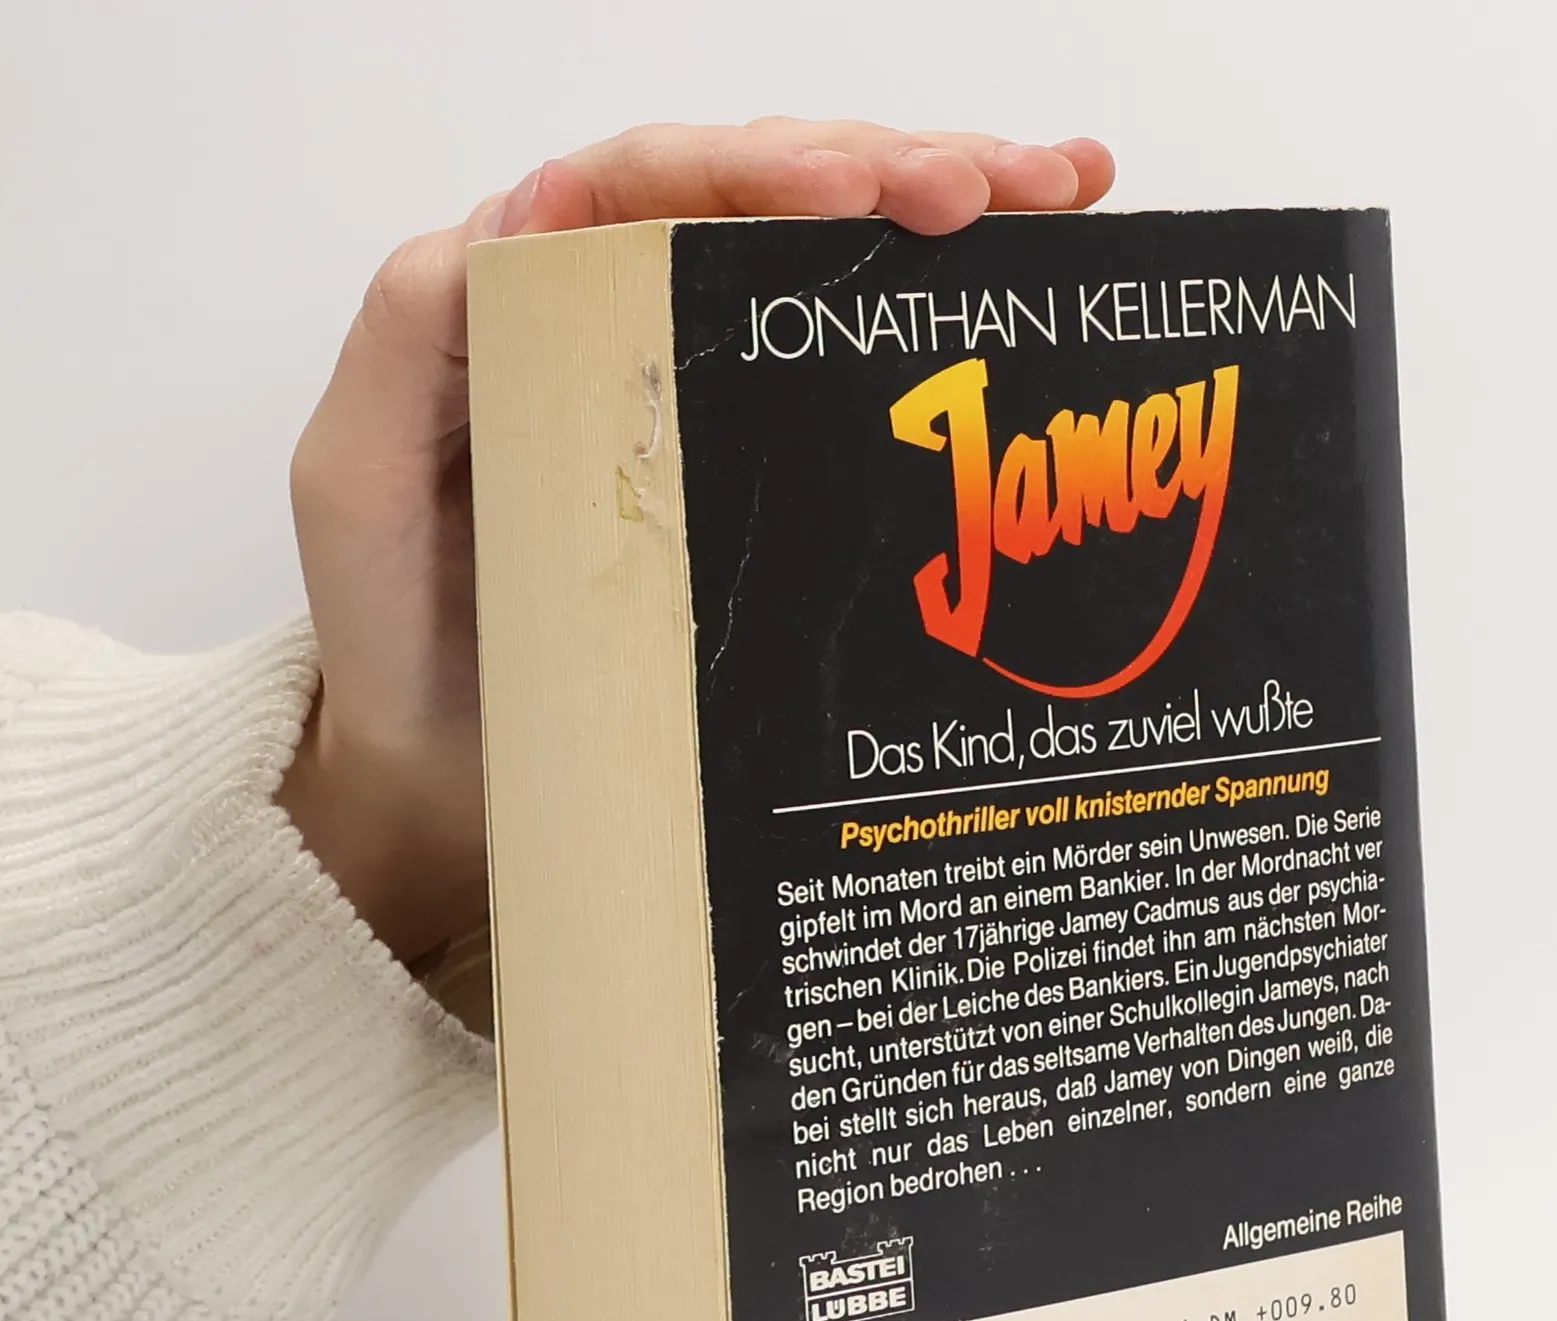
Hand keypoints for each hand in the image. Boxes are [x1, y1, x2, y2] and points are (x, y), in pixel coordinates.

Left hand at [279, 119, 1115, 964]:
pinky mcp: (760, 459)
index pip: (656, 184)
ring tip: (1059, 193)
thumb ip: (410, 331)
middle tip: (999, 192)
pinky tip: (1037, 260)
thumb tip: (528, 214)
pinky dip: (944, 303)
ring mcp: (705, 384)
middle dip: (891, 167)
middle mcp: (629, 313)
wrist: (454, 775)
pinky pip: (853, 358)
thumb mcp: (356, 476)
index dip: (761, 167)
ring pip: (831, 255)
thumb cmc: (400, 636)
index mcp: (535, 293)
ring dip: (949, 204)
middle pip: (770, 194)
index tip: (860, 194)